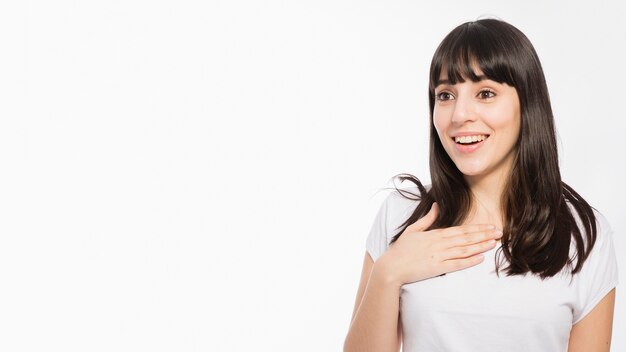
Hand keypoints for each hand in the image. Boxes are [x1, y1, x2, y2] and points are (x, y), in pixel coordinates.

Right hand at [376, 203, 501, 286]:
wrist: (391, 266)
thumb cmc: (401, 249)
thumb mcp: (413, 229)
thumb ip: (427, 218)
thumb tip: (436, 205)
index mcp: (435, 234)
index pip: (460, 230)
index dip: (477, 228)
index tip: (490, 226)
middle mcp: (439, 244)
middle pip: (466, 238)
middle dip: (484, 235)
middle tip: (499, 232)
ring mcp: (438, 256)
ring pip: (464, 250)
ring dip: (480, 246)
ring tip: (494, 243)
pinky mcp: (436, 268)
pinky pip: (456, 264)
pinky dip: (469, 261)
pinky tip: (480, 258)